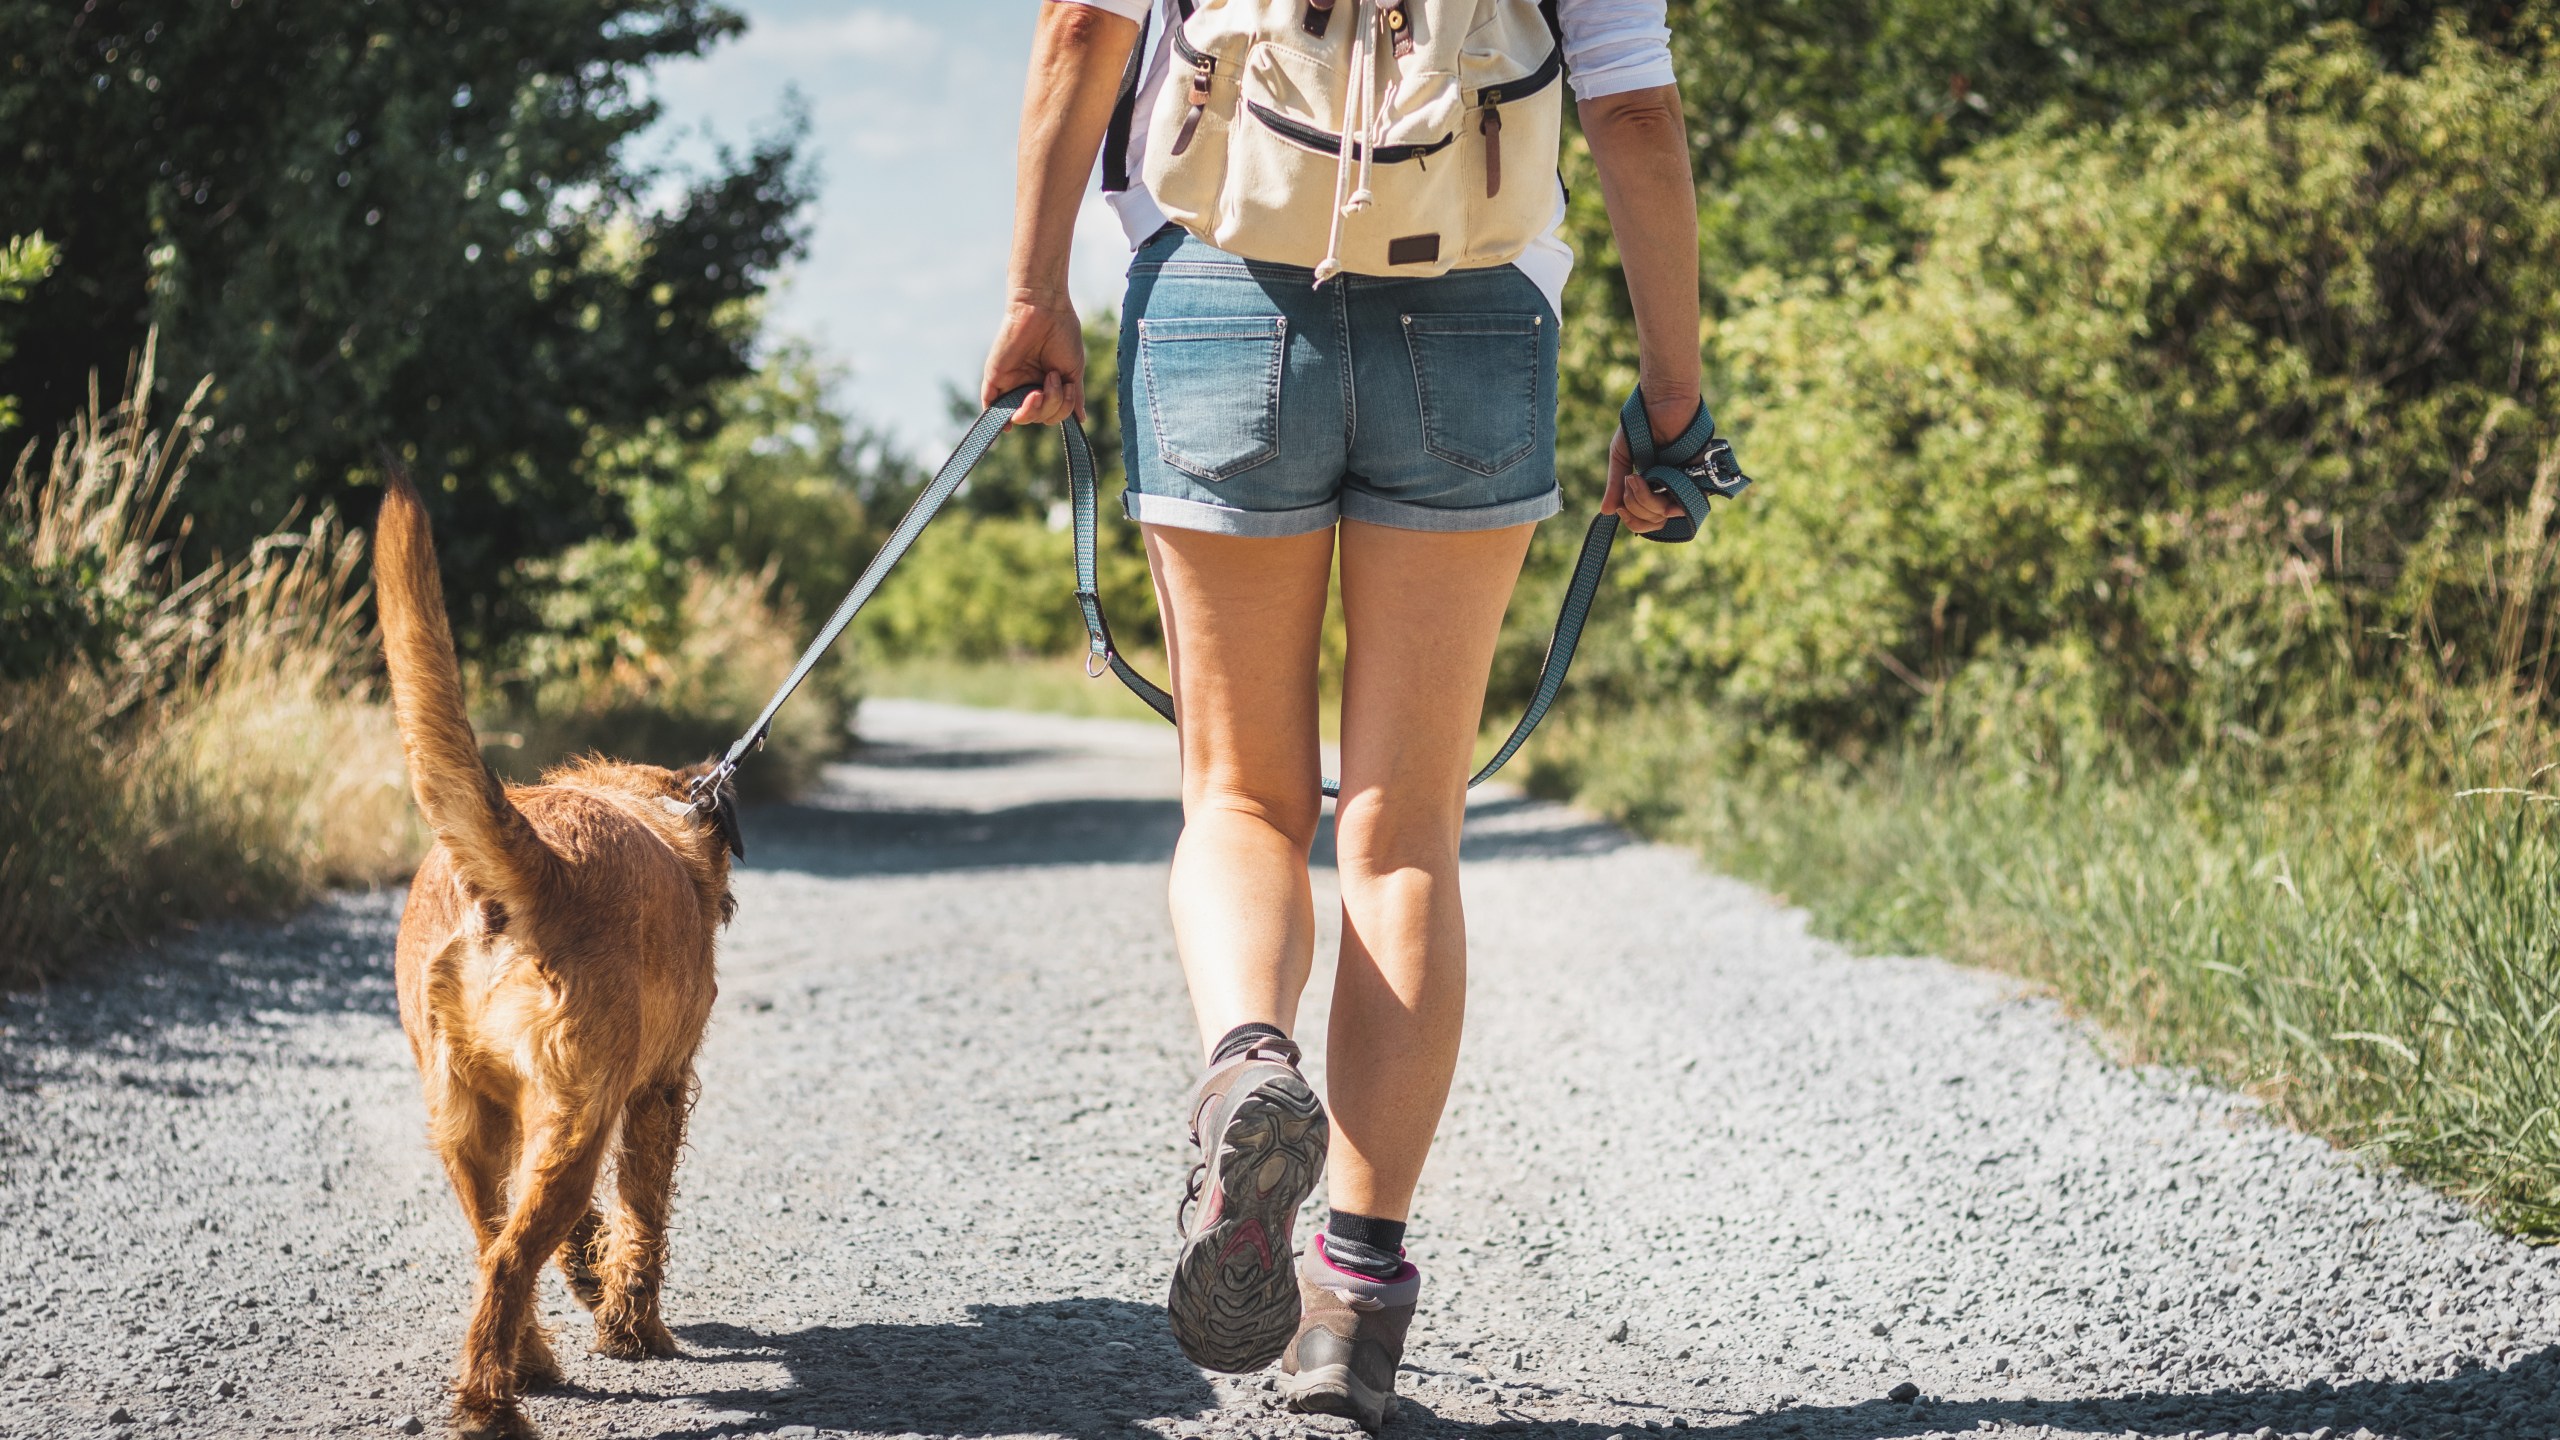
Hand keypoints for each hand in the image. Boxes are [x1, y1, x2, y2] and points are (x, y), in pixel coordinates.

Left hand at [981, 289, 1085, 426]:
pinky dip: (999, 418)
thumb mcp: (1073, 371)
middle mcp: (1028, 385)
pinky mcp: (995, 377)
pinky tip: (1010, 424)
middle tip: (1054, 378)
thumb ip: (1073, 397)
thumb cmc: (1063, 334)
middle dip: (1052, 406)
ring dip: (1038, 406)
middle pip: (1038, 417)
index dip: (1061, 410)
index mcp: (1046, 384)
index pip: (1052, 413)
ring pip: (1021, 415)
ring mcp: (1011, 382)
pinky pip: (992, 405)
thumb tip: (1081, 420)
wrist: (1045, 309)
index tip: (1069, 389)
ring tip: (1047, 379)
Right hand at [1601, 391, 1698, 534]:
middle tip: (1628, 481)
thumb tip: (1606, 512)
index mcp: (1653, 487)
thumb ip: (1615, 485)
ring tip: (1634, 478)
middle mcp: (1669, 490)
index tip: (1619, 502)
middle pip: (1653, 522)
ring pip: (1664, 514)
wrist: (1661, 401)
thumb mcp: (1622, 457)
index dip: (1630, 518)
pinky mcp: (1697, 478)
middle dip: (1634, 509)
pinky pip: (1682, 504)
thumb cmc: (1642, 423)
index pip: (1644, 520)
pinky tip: (1648, 480)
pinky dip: (1662, 499)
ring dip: (1644, 502)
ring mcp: (1683, 485)